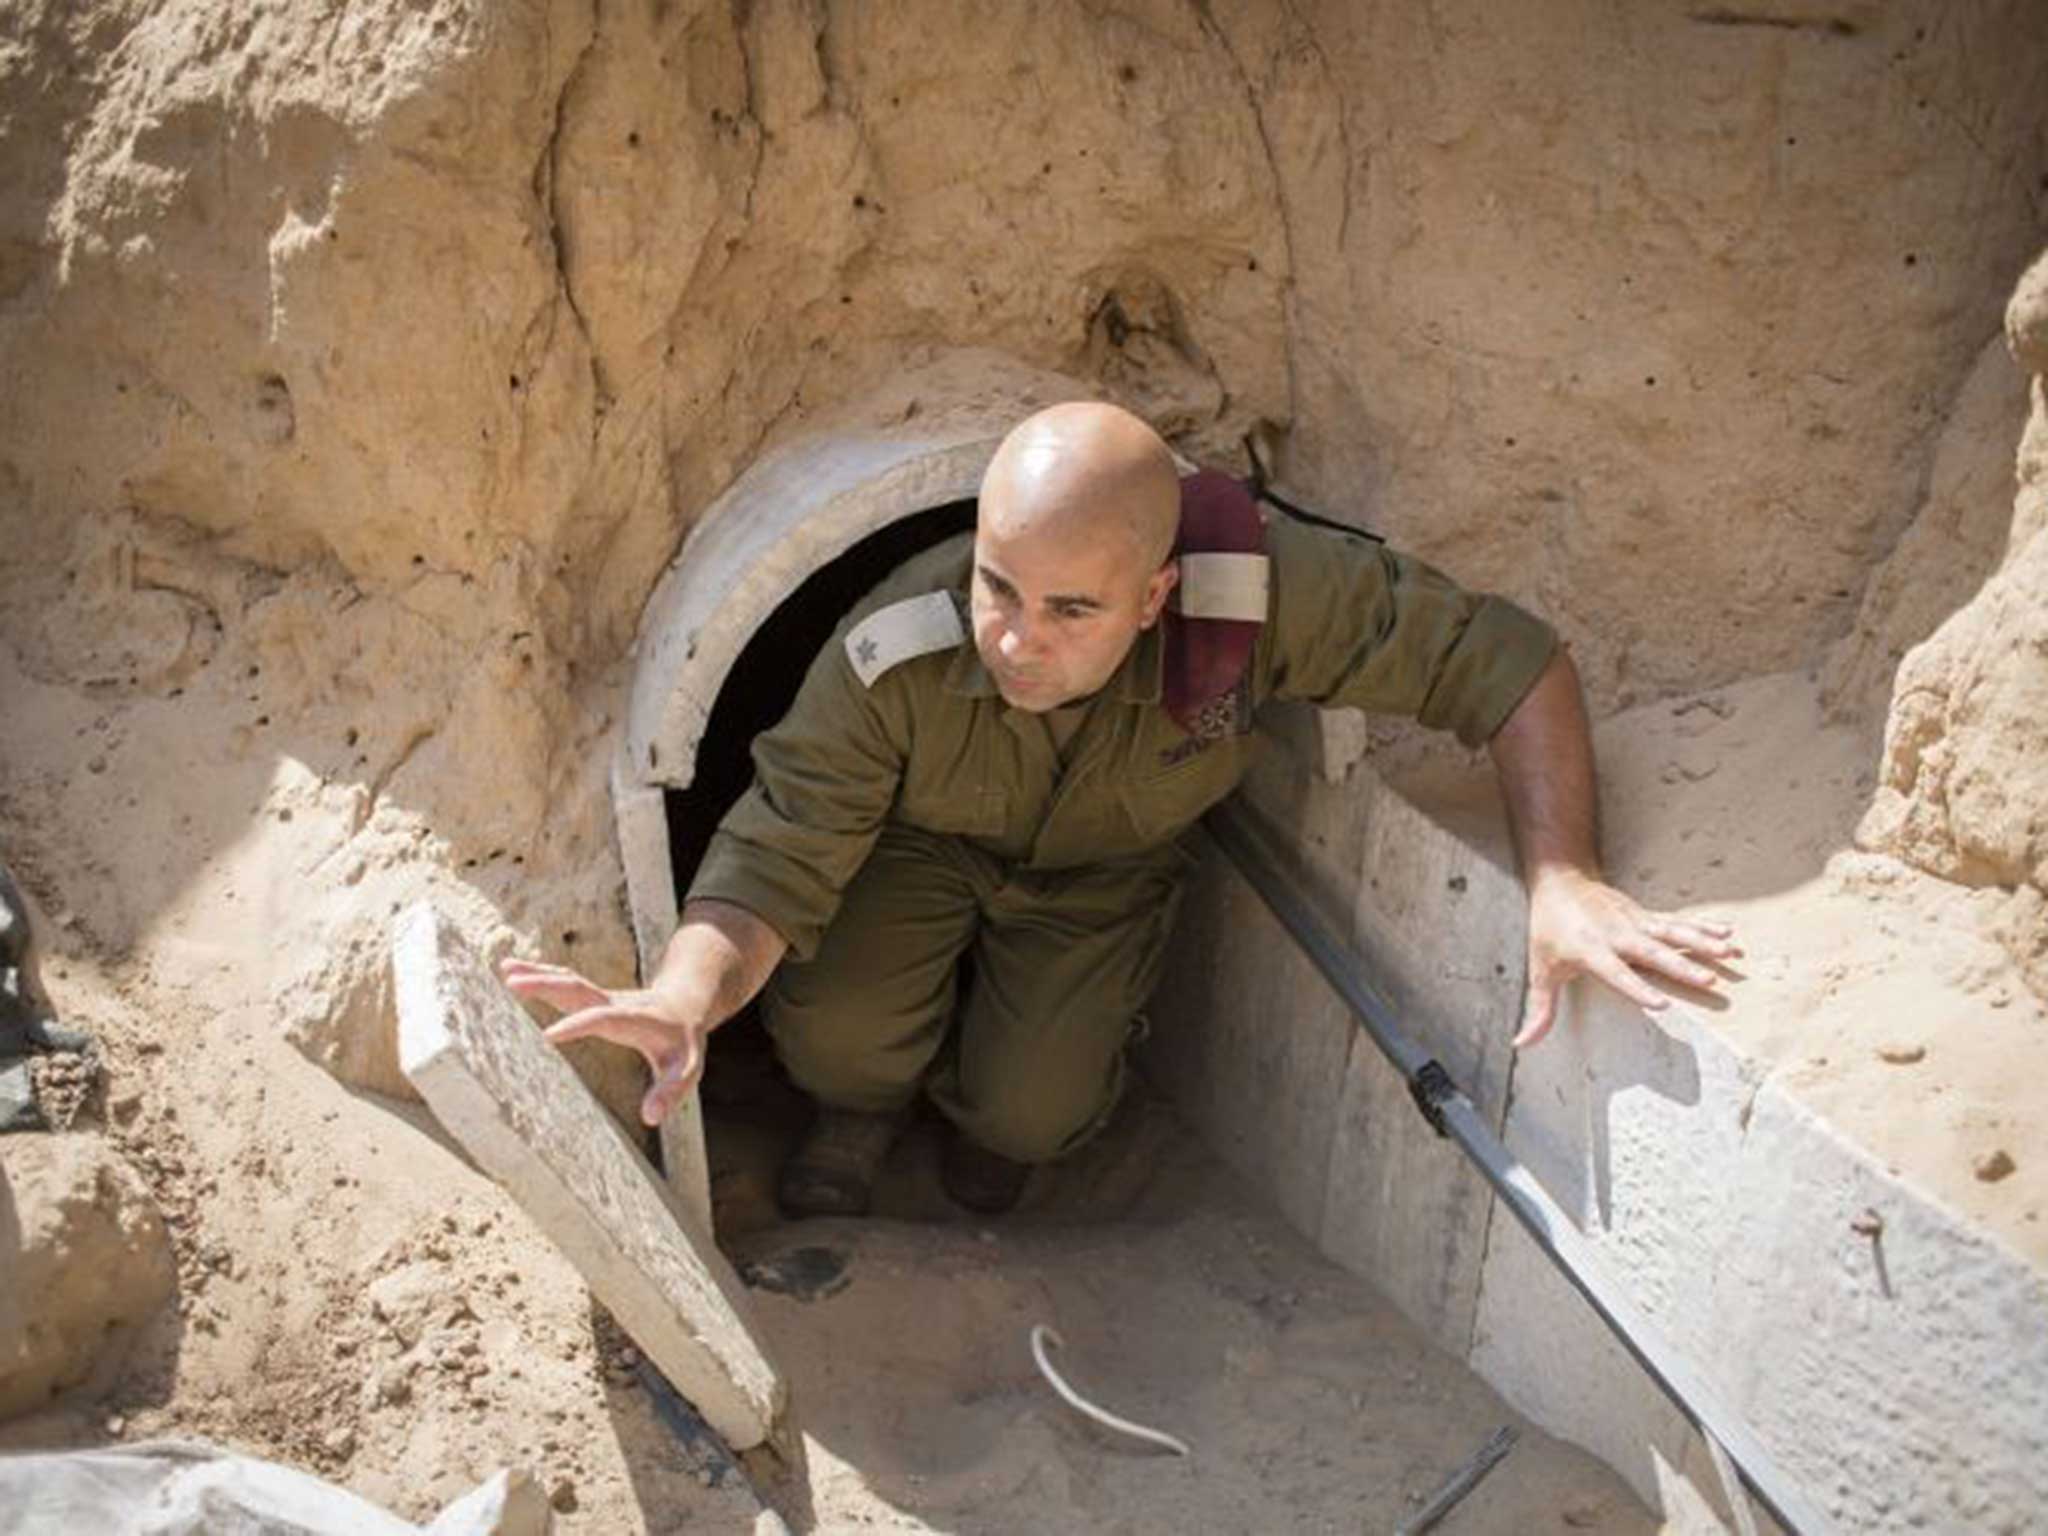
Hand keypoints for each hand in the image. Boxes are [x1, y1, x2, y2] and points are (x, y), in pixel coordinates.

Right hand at [497, 957, 707, 1125]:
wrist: (687, 1006)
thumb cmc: (683, 1043)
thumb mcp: (688, 1070)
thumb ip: (671, 1092)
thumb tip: (651, 1118)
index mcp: (635, 1020)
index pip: (603, 1019)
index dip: (577, 1026)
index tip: (547, 1036)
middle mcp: (616, 1004)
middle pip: (579, 989)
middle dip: (546, 985)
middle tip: (512, 983)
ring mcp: (603, 998)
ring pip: (568, 981)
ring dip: (538, 974)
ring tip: (504, 968)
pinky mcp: (594, 998)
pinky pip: (564, 985)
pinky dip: (540, 976)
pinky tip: (512, 971)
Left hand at [1515, 868, 1739, 1048]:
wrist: (1560, 881)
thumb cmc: (1548, 929)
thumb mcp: (1540, 969)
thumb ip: (1540, 1009)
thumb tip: (1522, 1044)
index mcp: (1591, 951)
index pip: (1616, 973)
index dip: (1636, 988)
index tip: (1661, 1004)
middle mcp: (1617, 935)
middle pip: (1653, 953)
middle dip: (1682, 967)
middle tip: (1710, 982)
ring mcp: (1635, 922)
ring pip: (1672, 933)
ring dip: (1702, 943)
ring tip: (1730, 954)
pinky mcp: (1645, 915)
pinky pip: (1678, 922)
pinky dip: (1703, 927)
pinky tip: (1728, 934)